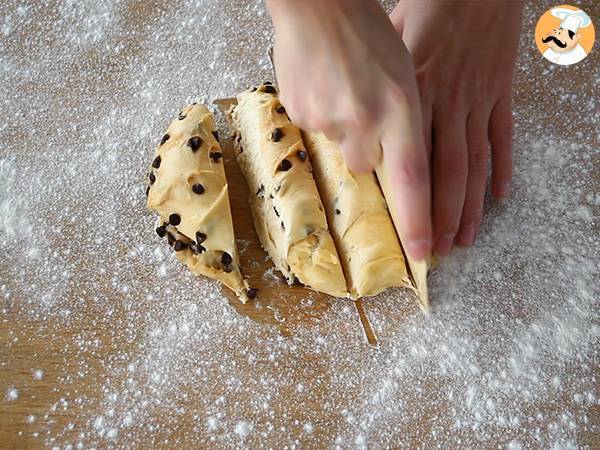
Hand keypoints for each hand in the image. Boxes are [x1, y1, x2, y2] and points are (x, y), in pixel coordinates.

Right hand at [267, 0, 431, 259]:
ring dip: (342, 128)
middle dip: (366, 149)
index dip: (418, 222)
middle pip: (365, 166)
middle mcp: (367, 120)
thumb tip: (385, 162)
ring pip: (339, 146)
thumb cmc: (367, 29)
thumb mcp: (403, 71)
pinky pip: (315, 129)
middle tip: (362, 110)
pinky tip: (322, 84)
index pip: (414, 180)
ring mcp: (329, 120)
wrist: (317, 4)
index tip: (423, 254)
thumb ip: (401, 121)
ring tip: (341, 88)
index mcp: (402, 106)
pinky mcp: (300, 115)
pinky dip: (321, 114)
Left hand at [391, 0, 522, 255]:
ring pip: (476, 162)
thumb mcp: (385, 51)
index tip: (411, 238)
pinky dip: (504, 166)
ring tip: (465, 238)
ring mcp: (478, 101)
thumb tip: (353, 136)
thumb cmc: (422, 11)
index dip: (414, 207)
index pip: (414, 163)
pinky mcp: (499, 92)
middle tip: (437, 250)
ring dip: (471, 204)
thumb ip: (374, 95)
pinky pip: (503, 135)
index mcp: (415, 97)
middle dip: (443, 216)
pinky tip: (501, 195)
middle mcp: (448, 106)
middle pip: (449, 172)